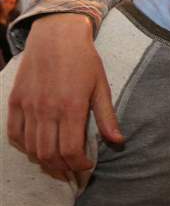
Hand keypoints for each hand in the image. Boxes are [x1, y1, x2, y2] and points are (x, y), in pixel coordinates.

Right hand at [6, 14, 121, 172]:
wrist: (55, 36)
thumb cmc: (83, 60)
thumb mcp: (101, 87)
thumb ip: (106, 116)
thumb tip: (118, 141)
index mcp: (71, 107)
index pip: (70, 150)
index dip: (79, 165)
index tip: (87, 166)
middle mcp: (46, 110)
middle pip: (49, 154)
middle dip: (62, 168)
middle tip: (72, 169)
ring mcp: (28, 106)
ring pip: (30, 148)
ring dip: (43, 161)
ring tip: (57, 163)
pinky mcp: (15, 101)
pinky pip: (14, 133)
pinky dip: (24, 146)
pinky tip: (36, 148)